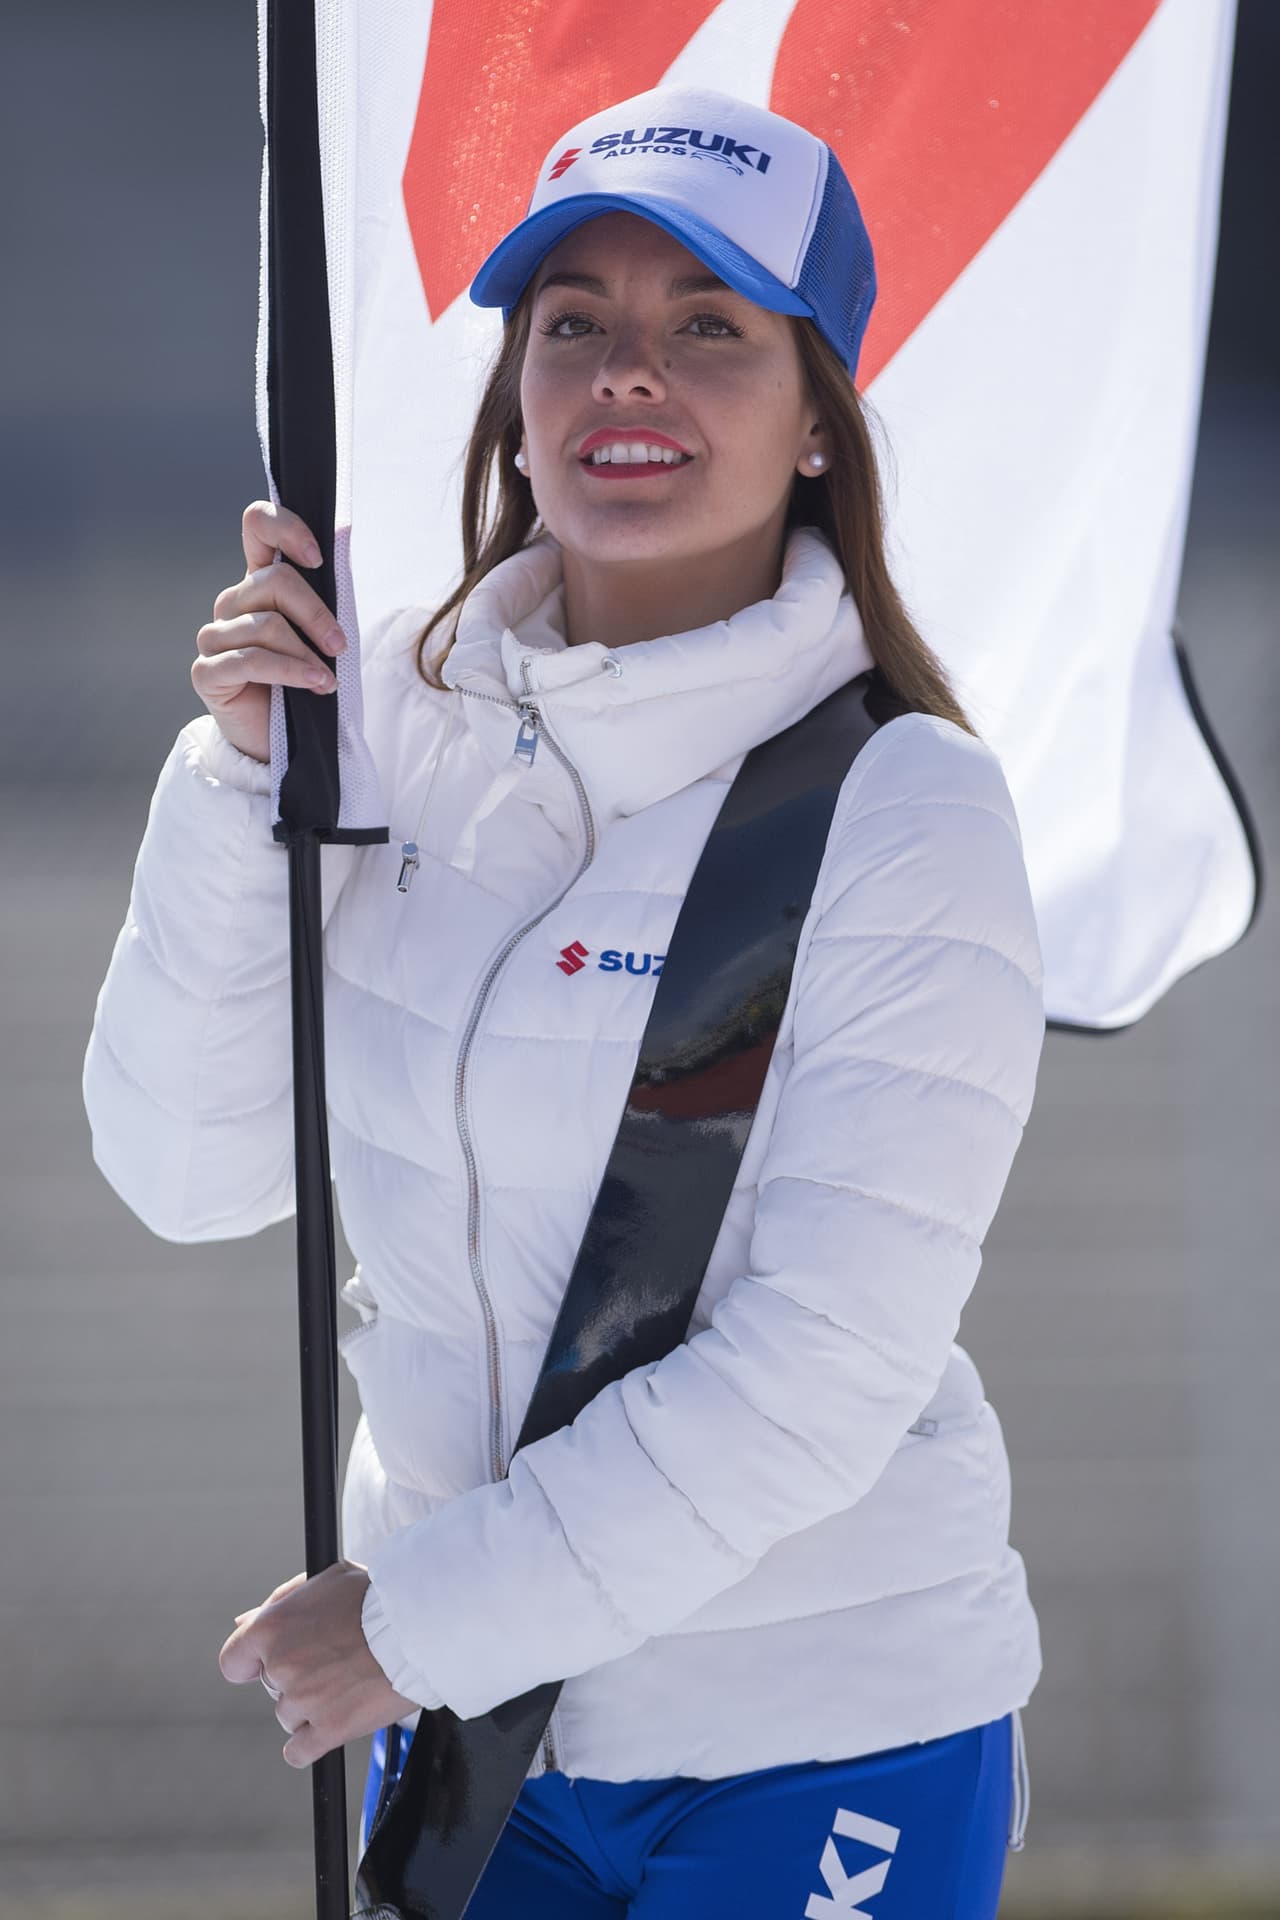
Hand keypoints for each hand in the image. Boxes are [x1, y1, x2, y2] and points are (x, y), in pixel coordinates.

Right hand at [192, 501, 347, 763]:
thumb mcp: (322, 637)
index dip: (285, 528)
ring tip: (328, 681)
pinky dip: (290, 672)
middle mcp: (233, 604)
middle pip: (274, 583)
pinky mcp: (208, 672)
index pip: (258, 527)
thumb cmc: (307, 685)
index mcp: (260, 585)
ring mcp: (215, 637)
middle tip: (340, 646)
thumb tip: (340, 542)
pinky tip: (315, 686)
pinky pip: (250, 660)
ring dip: (306, 655)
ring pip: (266, 626)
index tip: (317, 557)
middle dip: (316, 614)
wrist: (285, 743)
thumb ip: (324, 597)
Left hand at [219, 1561, 420, 1768]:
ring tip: (347, 1682)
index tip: (271, 1661)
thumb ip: (280, 1602)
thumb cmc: (377, 1597)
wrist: (420, 1624)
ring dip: (311, 1706)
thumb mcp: (325, 1581)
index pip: (234, 1661)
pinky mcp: (328, 1730)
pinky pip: (298, 1752)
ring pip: (289, 1716)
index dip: (253, 1662)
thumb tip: (244, 1622)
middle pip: (271, 1686)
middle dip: (297, 1676)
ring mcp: (303, 1700)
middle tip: (333, 1660)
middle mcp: (281, 1665)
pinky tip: (333, 1721)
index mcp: (272, 1627)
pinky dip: (311, 1743)